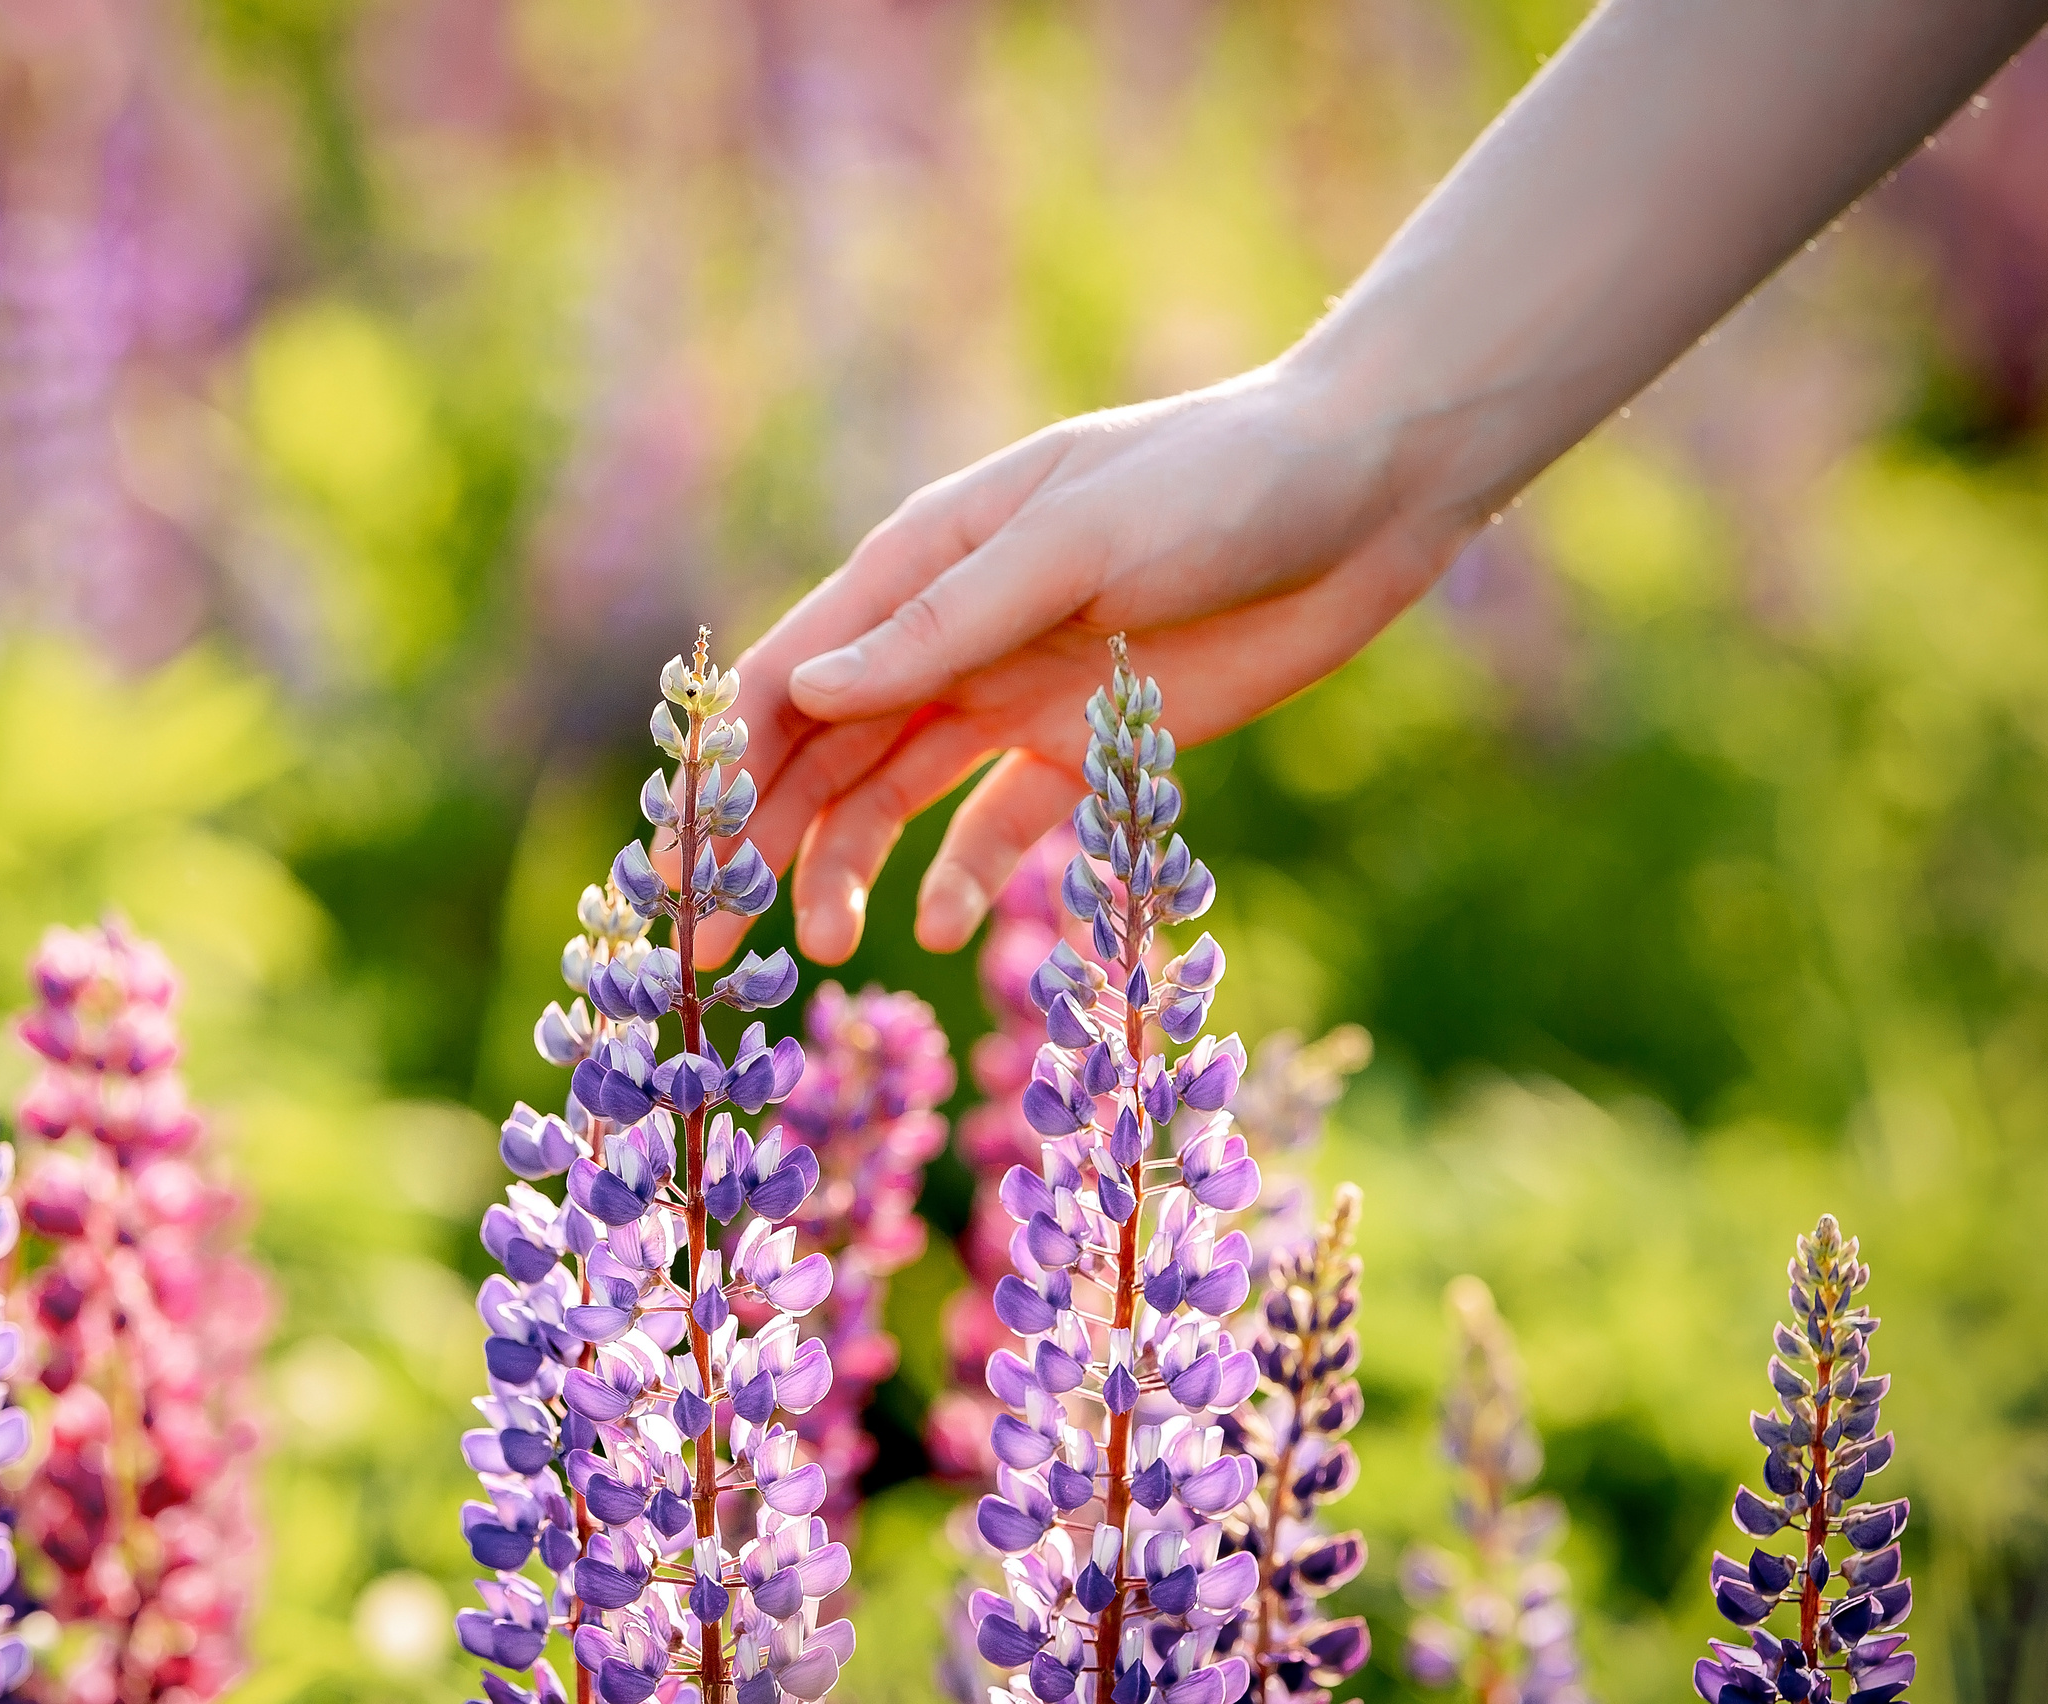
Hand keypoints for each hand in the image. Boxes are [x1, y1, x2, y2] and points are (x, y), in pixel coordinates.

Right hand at [708, 356, 1473, 965]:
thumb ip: (943, 626)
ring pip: (892, 798)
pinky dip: (965, 878)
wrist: (1367, 493)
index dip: (727, 762)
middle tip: (712, 942)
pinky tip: (945, 930)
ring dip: (847, 869)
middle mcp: (948, 634)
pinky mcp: (1086, 748)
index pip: (791, 672)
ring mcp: (1012, 693)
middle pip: (823, 750)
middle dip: (761, 841)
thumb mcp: (1075, 543)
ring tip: (828, 946)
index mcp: (924, 562)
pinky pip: (1000, 826)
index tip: (681, 853)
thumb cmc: (1216, 484)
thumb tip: (803, 692)